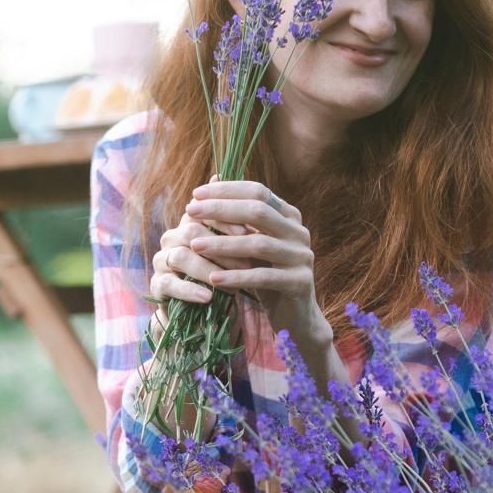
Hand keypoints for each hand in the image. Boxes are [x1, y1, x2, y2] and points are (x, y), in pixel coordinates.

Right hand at [148, 206, 245, 315]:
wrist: (198, 311)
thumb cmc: (222, 275)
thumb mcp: (234, 255)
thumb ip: (242, 235)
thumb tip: (263, 214)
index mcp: (189, 223)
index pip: (203, 212)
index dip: (225, 220)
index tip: (248, 232)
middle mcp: (172, 237)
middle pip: (191, 232)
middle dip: (221, 248)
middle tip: (246, 264)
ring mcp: (161, 260)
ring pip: (180, 256)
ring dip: (208, 270)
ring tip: (232, 286)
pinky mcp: (156, 284)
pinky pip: (169, 283)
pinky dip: (189, 290)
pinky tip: (207, 298)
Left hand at [182, 179, 330, 350]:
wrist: (294, 315)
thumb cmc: (266, 274)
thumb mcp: (250, 243)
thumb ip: (237, 216)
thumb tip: (213, 177)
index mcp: (289, 216)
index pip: (258, 191)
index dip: (226, 190)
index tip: (195, 195)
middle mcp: (299, 232)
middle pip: (258, 211)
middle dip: (220, 209)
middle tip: (189, 212)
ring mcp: (302, 257)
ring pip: (259, 244)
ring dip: (223, 244)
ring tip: (194, 245)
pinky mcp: (300, 283)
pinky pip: (263, 277)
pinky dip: (236, 277)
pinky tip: (213, 278)